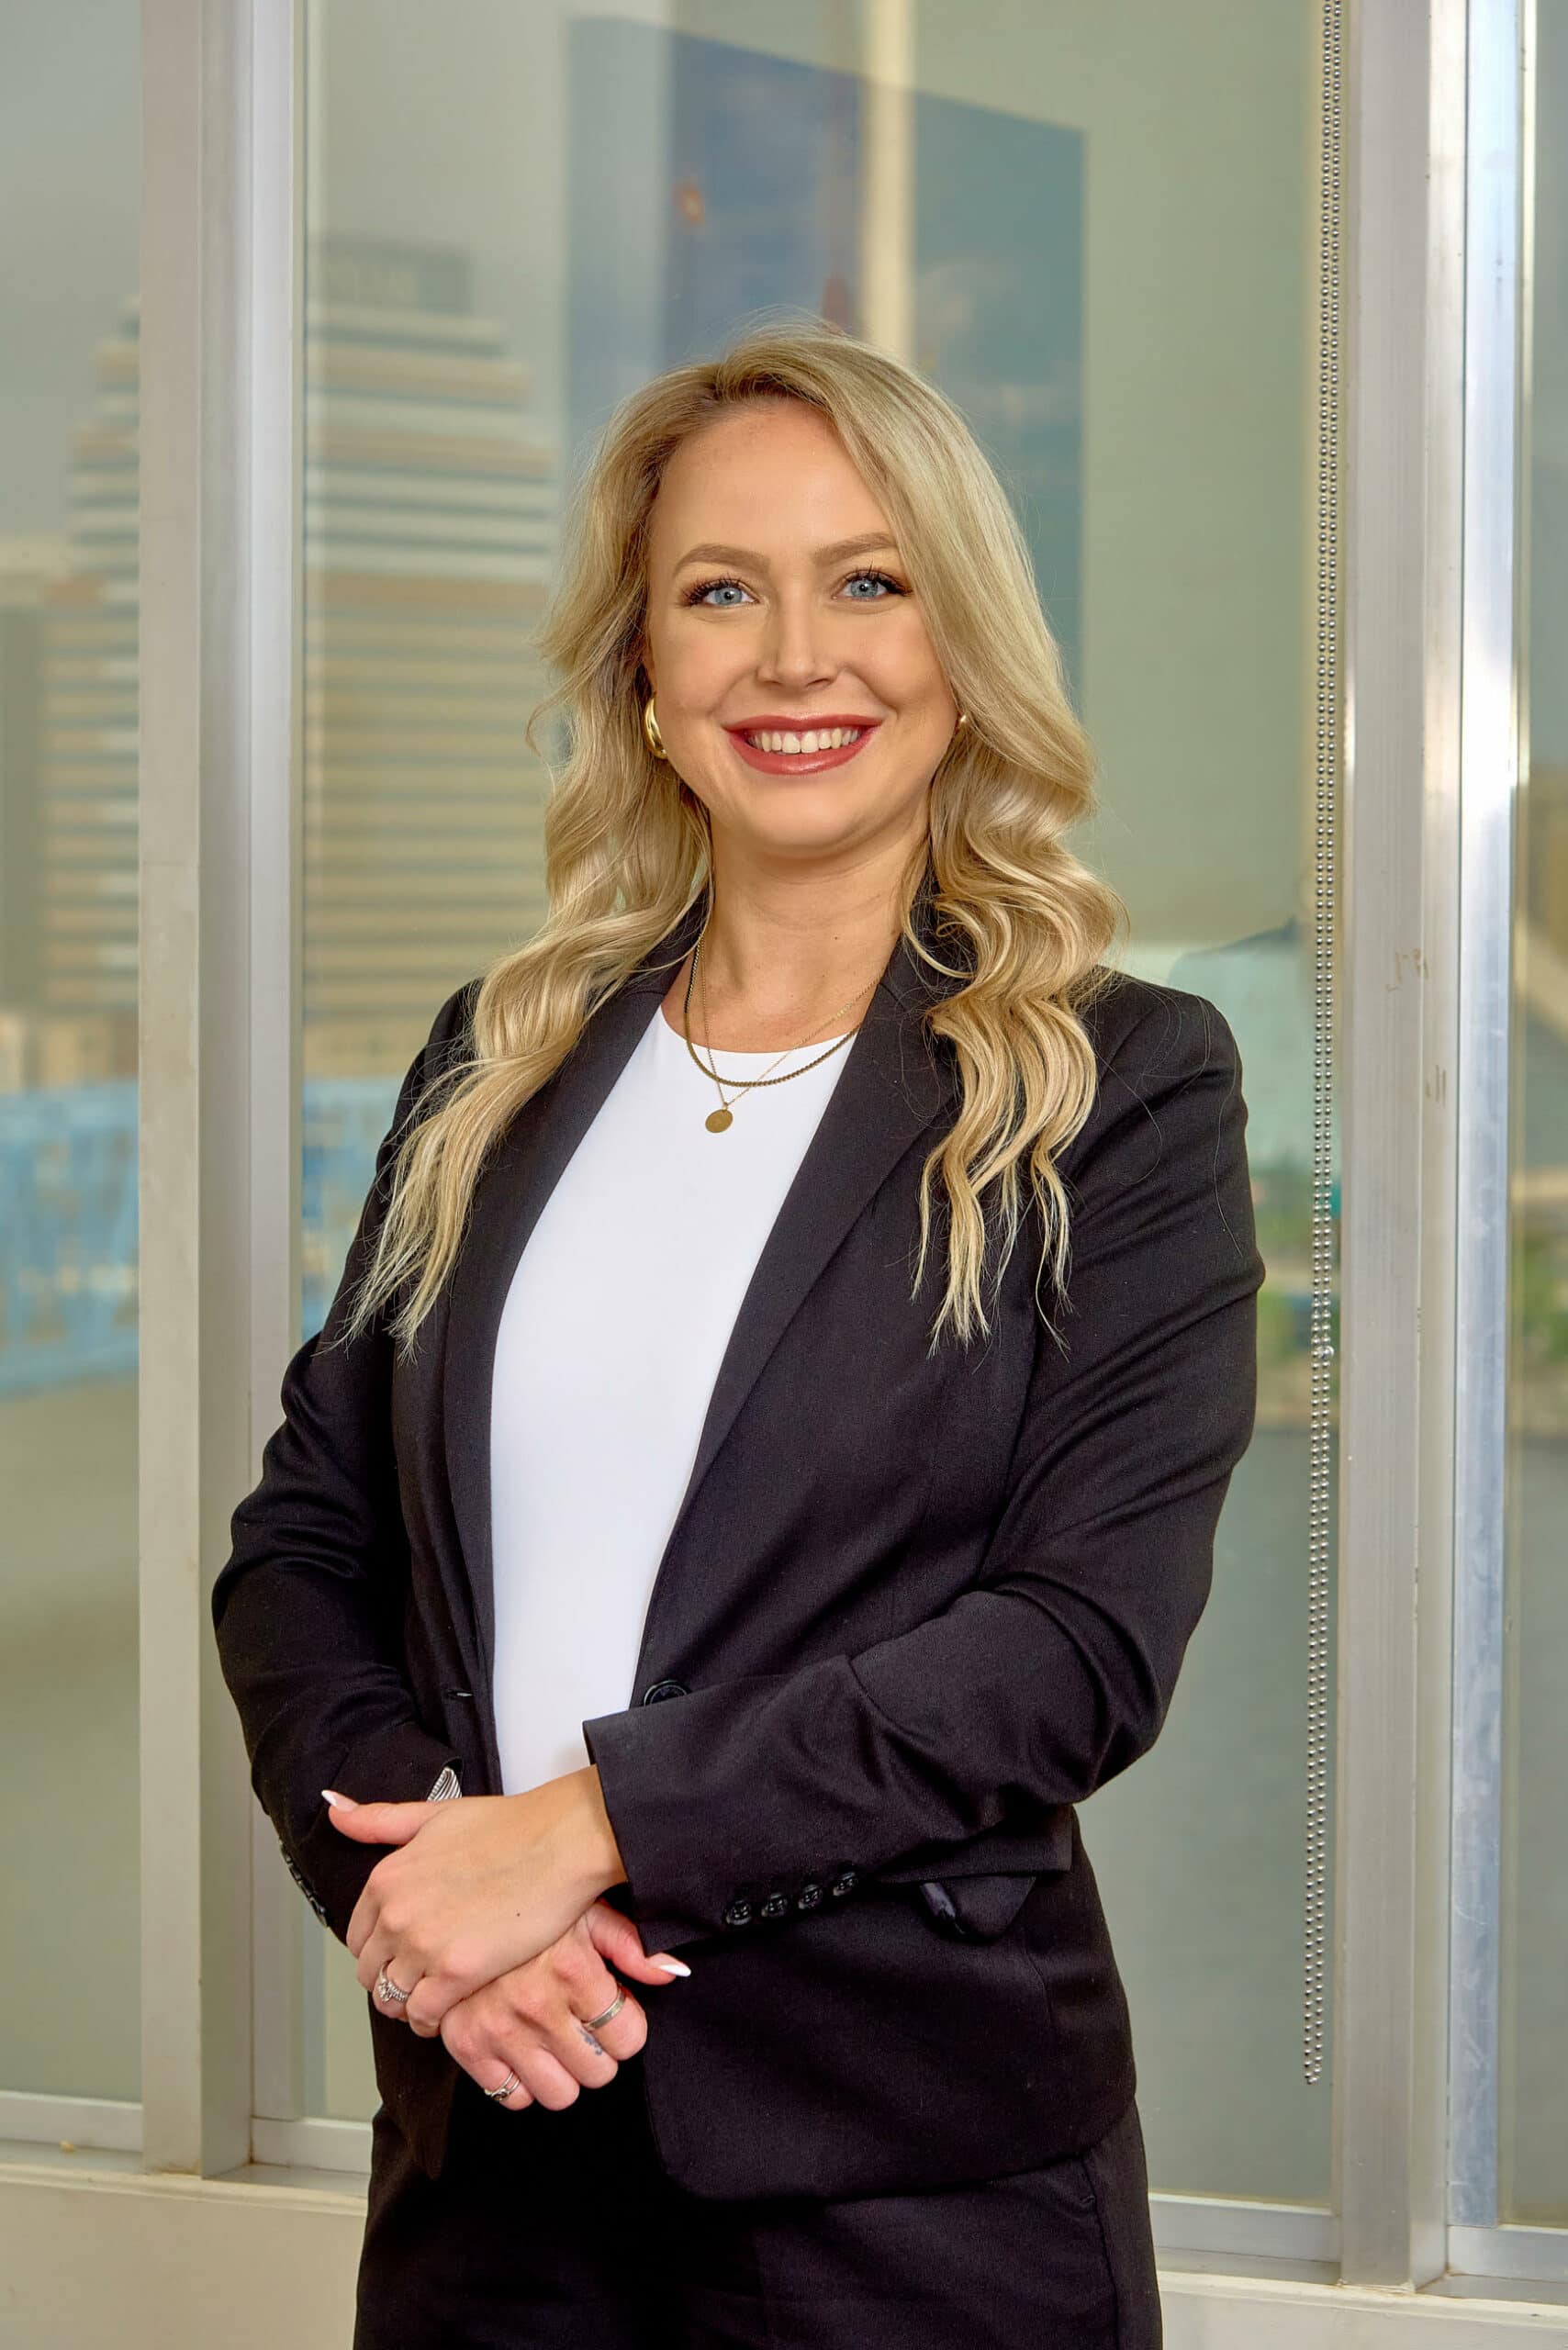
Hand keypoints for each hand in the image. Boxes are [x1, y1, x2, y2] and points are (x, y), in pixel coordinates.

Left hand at [327, 1769, 626, 2033]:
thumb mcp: (434, 1815)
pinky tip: (449, 2009)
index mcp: (386, 1878)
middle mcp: (395, 1913)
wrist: (560, 1842)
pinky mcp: (456, 1971)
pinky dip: (431, 2020)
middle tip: (421, 1980)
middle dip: (391, 1980)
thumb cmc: (507, 1826)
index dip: (379, 1950)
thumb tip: (334, 1806)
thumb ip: (379, 1819)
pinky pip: (423, 2015)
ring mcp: (423, 1944)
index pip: (357, 1938)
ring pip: (391, 1999)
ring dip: (408, 2005)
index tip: (403, 1954)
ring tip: (434, 1999)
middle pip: (370, 1973)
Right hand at [440, 1899, 689, 2112]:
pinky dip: (521, 2078)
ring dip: (563, 2072)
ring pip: (560, 2094)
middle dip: (598, 2052)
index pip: (629, 2039)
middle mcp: (538, 2005)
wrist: (454, 1900)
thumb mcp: (585, 1909)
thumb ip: (631, 1943)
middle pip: (599, 2073)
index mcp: (574, 1969)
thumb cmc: (529, 1903)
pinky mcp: (467, 2044)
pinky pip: (512, 2096)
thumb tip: (673, 1973)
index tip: (612, 2011)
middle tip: (582, 2025)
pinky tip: (522, 2045)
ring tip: (555, 2038)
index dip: (626, 2027)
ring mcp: (500, 2029)